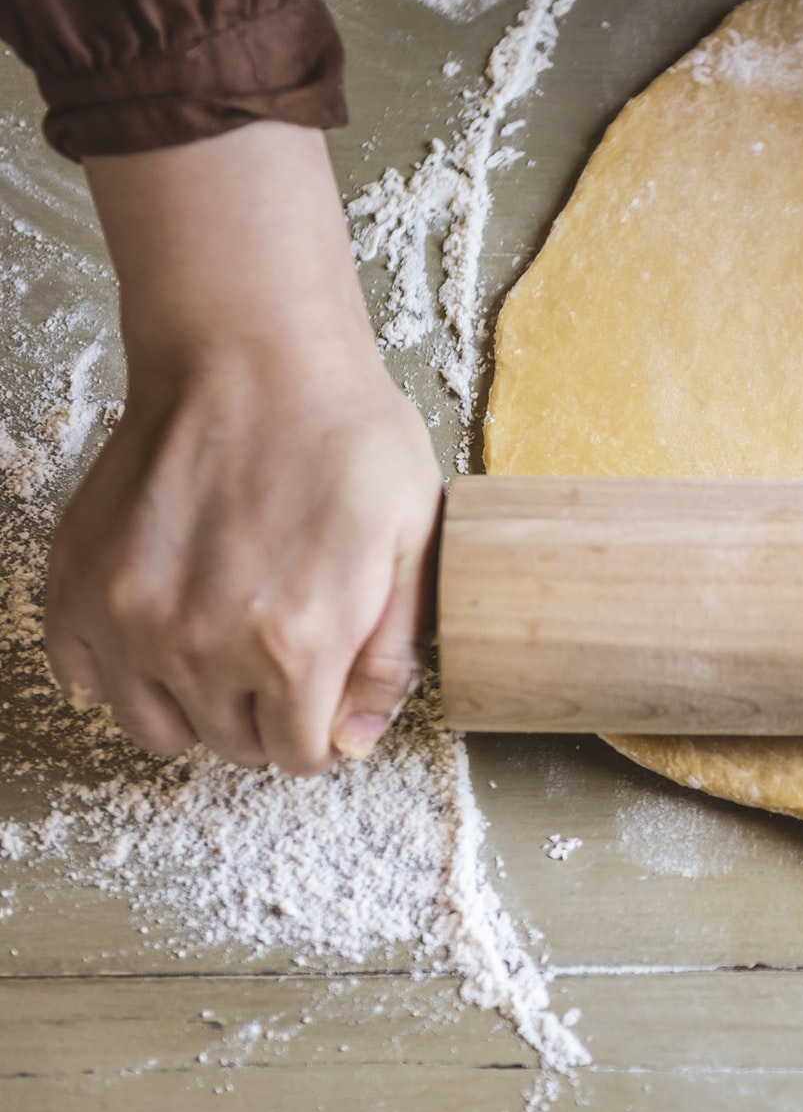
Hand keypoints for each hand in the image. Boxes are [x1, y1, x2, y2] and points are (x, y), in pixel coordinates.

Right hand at [45, 123, 442, 774]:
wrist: (252, 357)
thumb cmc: (345, 437)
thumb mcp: (412, 544)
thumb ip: (389, 654)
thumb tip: (357, 737)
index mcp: (294, 646)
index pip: (300, 754)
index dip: (322, 732)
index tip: (326, 700)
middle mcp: (201, 646)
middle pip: (231, 743)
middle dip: (266, 718)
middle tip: (285, 663)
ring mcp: (129, 618)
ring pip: (156, 726)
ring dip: (195, 705)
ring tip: (227, 652)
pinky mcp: (80, 582)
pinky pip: (83, 675)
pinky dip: (118, 671)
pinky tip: (160, 634)